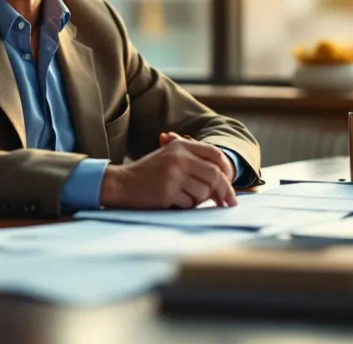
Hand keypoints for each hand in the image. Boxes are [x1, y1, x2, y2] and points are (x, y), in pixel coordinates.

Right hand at [100, 138, 237, 209]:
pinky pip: (189, 203)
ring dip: (199, 200)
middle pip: (215, 175)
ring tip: (184, 198)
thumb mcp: (169, 157)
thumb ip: (194, 161)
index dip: (227, 170)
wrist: (121, 183)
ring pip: (203, 192)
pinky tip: (173, 201)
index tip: (231, 184)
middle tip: (228, 203)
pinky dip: (185, 206)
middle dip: (225, 191)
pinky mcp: (167, 191)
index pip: (215, 154)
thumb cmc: (148, 173)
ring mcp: (173, 174)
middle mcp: (179, 157)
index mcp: (181, 146)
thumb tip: (224, 178)